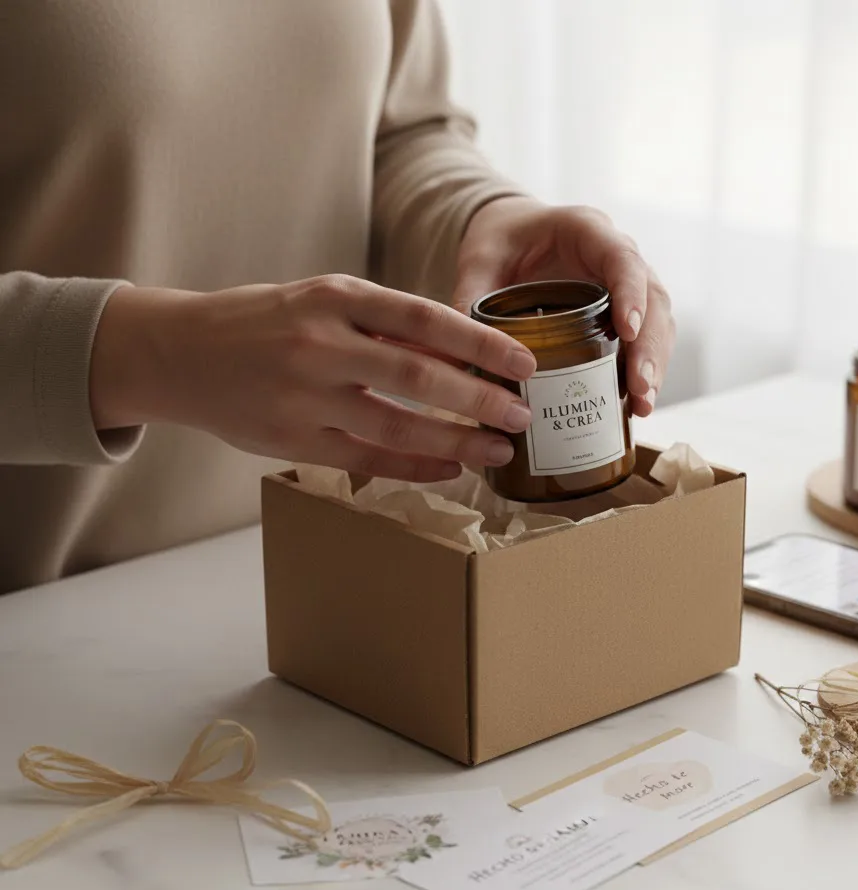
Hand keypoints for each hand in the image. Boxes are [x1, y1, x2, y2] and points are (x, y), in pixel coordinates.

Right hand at [89, 275, 537, 480]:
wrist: (178, 353)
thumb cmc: (263, 322)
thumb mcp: (321, 299)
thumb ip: (382, 322)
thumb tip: (460, 351)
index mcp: (333, 296)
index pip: (423, 317)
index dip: (480, 341)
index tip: (522, 361)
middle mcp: (320, 342)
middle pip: (418, 376)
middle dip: (479, 399)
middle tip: (521, 414)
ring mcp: (303, 395)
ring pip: (397, 425)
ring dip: (456, 442)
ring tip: (496, 450)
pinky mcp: (291, 439)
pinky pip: (367, 459)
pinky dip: (413, 466)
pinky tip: (448, 468)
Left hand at [453, 197, 674, 415]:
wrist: (510, 238)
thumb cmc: (499, 242)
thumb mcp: (479, 262)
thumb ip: (470, 298)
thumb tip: (456, 359)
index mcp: (586, 230)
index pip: (621, 258)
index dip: (631, 293)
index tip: (627, 331)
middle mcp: (616, 256)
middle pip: (653, 299)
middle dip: (649, 346)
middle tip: (640, 389)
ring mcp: (627, 286)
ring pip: (658, 323)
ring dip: (654, 365)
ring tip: (641, 407)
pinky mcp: (624, 313)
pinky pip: (645, 340)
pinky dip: (643, 371)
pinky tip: (633, 407)